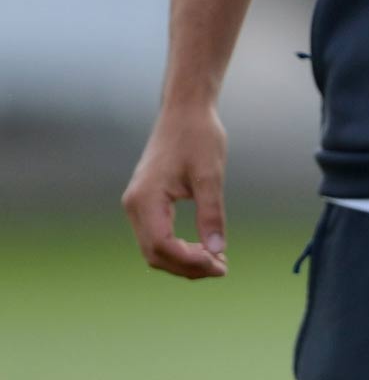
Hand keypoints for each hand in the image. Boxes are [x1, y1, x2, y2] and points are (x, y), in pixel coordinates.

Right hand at [121, 104, 229, 278]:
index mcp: (146, 199)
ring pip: (154, 248)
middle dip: (188, 266)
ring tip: (217, 260)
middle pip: (155, 253)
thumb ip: (211, 213)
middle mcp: (134, 205)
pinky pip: (156, 235)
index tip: (220, 264)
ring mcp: (137, 204)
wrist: (184, 111)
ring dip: (183, 260)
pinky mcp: (145, 202)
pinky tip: (203, 247)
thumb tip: (217, 249)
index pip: (162, 245)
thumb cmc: (198, 137)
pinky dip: (178, 247)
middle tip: (222, 268)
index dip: (190, 261)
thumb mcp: (210, 175)